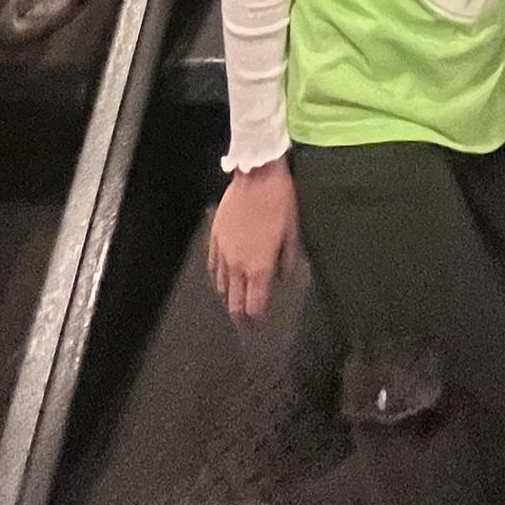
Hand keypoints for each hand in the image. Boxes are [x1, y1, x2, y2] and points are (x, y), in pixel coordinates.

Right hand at [208, 158, 296, 322]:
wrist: (256, 175)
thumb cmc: (280, 203)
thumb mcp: (292, 232)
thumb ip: (286, 261)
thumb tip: (280, 278)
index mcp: (259, 267)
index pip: (254, 305)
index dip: (256, 320)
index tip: (259, 329)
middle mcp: (238, 265)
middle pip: (234, 302)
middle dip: (240, 317)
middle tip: (244, 327)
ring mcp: (223, 253)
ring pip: (220, 287)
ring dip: (228, 298)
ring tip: (235, 303)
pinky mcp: (214, 239)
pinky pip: (212, 267)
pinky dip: (218, 279)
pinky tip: (222, 280)